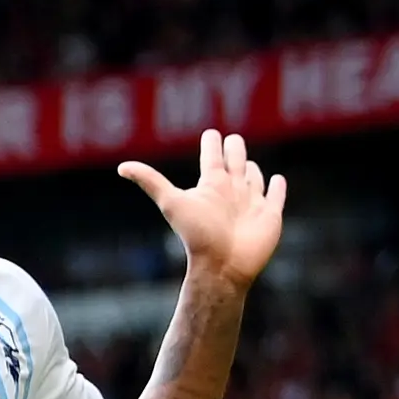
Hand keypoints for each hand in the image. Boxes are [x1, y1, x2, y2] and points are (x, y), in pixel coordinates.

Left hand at [118, 129, 286, 292]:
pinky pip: (276, 196)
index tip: (210, 134)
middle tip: (232, 139)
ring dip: (252, 169)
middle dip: (235, 149)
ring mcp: (252, 203)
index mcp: (212, 185)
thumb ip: (150, 181)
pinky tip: (276, 180)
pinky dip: (277, 187)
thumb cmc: (197, 234)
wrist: (222, 265)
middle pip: (236, 162)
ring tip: (248, 164)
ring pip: (255, 178)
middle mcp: (231, 191)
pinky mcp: (270, 215)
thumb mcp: (172, 202)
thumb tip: (121, 167)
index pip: (212, 157)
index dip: (212, 144)